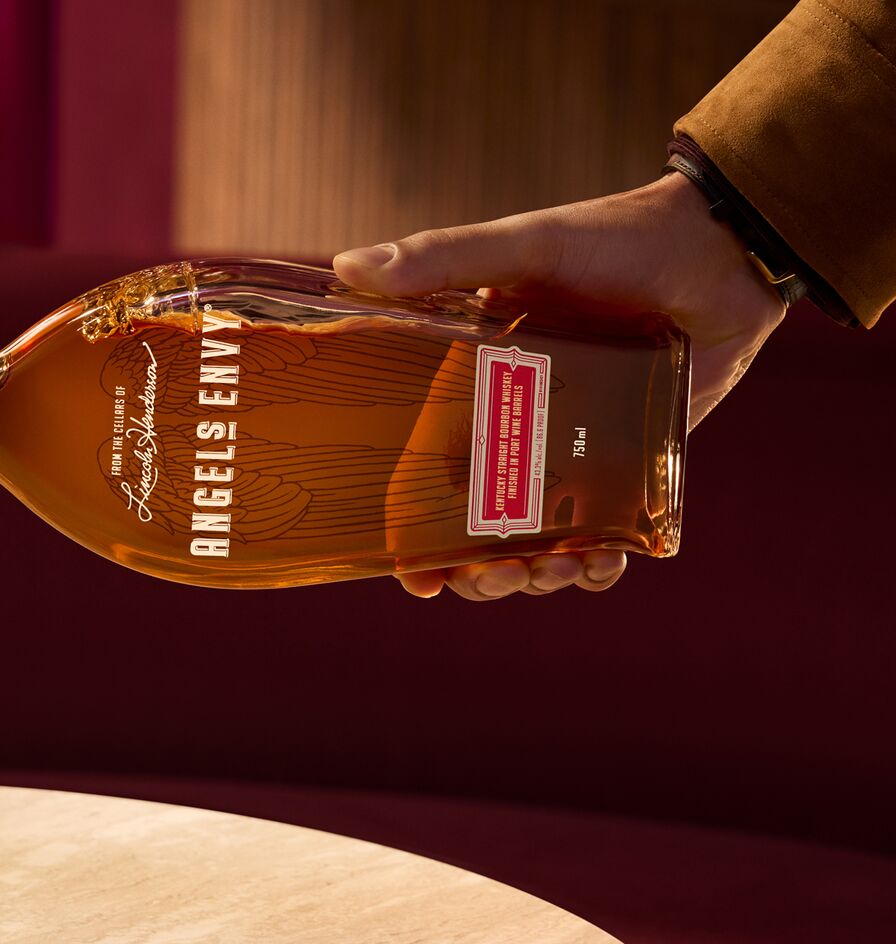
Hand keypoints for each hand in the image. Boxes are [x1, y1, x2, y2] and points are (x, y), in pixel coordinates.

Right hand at [335, 171, 784, 599]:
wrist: (721, 248)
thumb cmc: (614, 238)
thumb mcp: (523, 248)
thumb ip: (440, 260)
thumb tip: (347, 265)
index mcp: (470, 390)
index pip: (422, 479)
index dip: (410, 539)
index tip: (414, 580)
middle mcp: (513, 429)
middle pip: (474, 531)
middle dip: (477, 573)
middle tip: (495, 575)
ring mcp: (570, 452)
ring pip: (535, 543)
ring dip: (534, 577)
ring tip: (551, 571)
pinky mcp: (629, 465)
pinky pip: (605, 536)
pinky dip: (599, 566)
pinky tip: (601, 564)